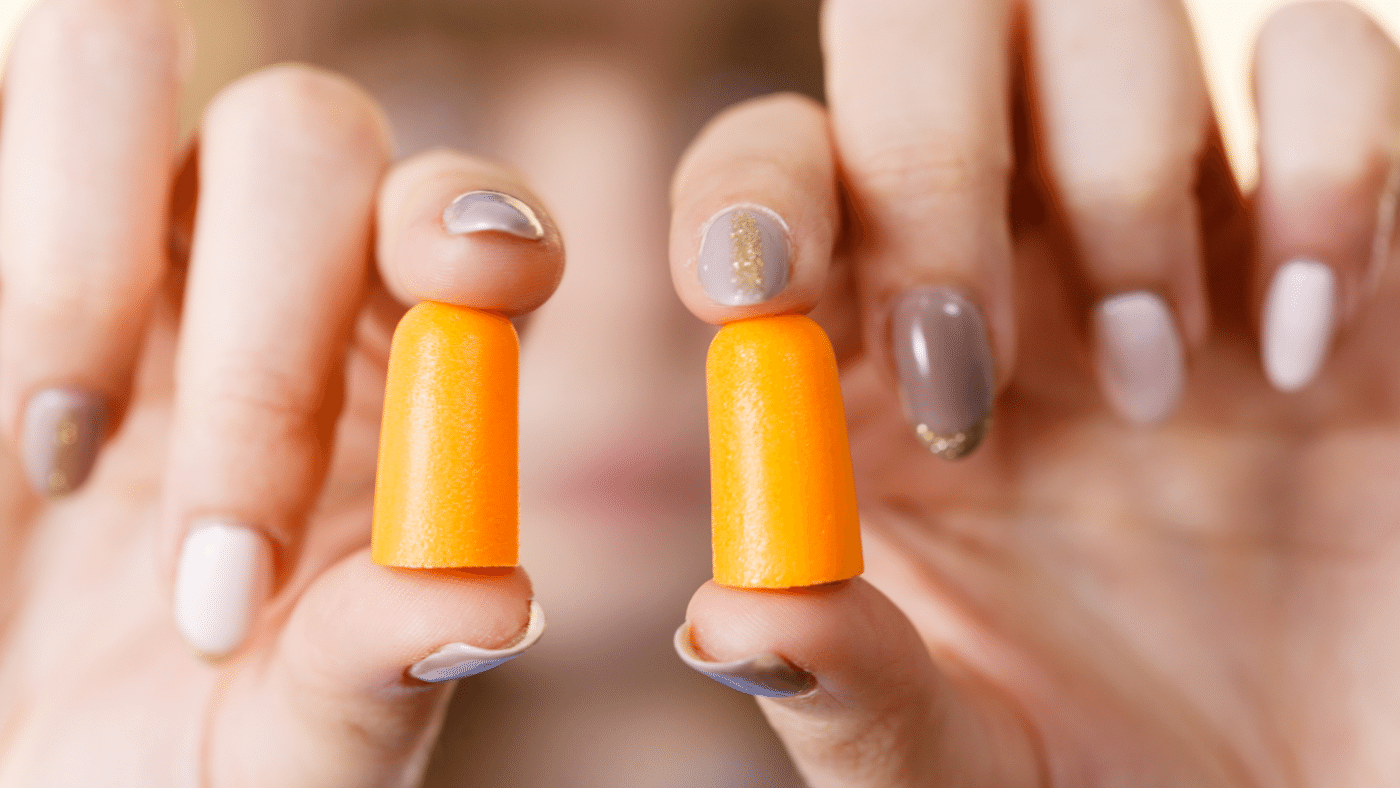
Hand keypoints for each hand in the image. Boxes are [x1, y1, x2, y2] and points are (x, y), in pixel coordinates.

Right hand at [0, 1, 564, 782]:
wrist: (18, 756)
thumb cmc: (162, 744)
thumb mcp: (275, 748)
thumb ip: (371, 680)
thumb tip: (484, 606)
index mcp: (390, 363)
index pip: (474, 224)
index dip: (480, 219)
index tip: (459, 285)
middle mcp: (262, 268)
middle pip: (306, 135)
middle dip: (264, 334)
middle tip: (213, 575)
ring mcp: (98, 228)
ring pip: (112, 54)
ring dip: (79, 250)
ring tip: (52, 467)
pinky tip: (0, 439)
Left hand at [670, 1, 1399, 784]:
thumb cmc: (1107, 777)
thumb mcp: (951, 760)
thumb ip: (848, 689)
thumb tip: (732, 620)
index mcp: (874, 356)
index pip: (774, 172)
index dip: (748, 194)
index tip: (755, 286)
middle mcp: (1013, 257)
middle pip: (926, 32)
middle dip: (929, 165)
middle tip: (967, 366)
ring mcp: (1181, 229)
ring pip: (1112, 16)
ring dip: (1118, 178)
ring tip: (1152, 387)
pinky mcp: (1354, 241)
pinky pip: (1327, 62)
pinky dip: (1325, 165)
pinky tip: (1304, 350)